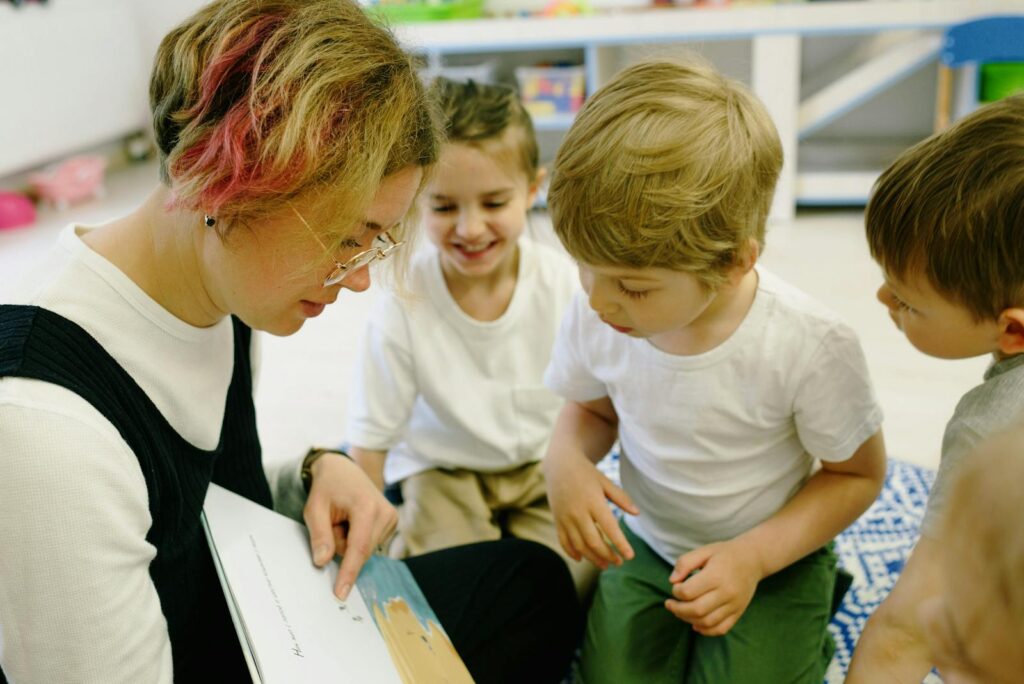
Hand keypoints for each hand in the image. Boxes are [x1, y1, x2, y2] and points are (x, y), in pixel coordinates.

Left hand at [302, 453, 397, 599]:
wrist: (343, 470)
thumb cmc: (328, 487)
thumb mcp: (314, 508)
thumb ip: (319, 535)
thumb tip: (323, 562)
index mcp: (366, 507)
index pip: (358, 548)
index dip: (349, 572)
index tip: (341, 593)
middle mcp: (385, 513)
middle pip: (360, 552)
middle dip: (341, 545)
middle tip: (333, 522)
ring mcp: (392, 518)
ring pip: (365, 551)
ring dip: (349, 542)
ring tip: (343, 519)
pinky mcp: (393, 523)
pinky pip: (370, 545)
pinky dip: (357, 539)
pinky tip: (353, 522)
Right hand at [545, 452, 639, 569]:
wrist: (559, 465)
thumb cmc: (586, 473)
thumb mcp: (605, 482)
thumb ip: (621, 498)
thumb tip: (637, 513)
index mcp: (594, 501)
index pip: (609, 528)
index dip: (620, 544)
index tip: (630, 556)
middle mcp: (578, 512)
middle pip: (594, 541)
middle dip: (608, 555)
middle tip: (619, 562)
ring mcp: (565, 518)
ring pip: (579, 545)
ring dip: (593, 558)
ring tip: (605, 565)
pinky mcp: (557, 520)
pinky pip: (564, 541)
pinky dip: (572, 552)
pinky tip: (581, 559)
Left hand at [665, 539, 764, 635]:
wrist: (752, 559)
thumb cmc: (724, 554)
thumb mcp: (703, 551)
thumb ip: (685, 563)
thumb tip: (672, 581)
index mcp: (715, 576)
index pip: (688, 592)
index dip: (676, 592)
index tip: (675, 586)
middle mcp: (726, 593)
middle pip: (696, 610)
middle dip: (678, 609)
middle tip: (670, 604)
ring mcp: (734, 605)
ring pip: (707, 622)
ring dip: (688, 620)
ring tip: (680, 612)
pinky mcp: (738, 612)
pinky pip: (720, 629)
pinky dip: (705, 630)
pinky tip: (695, 623)